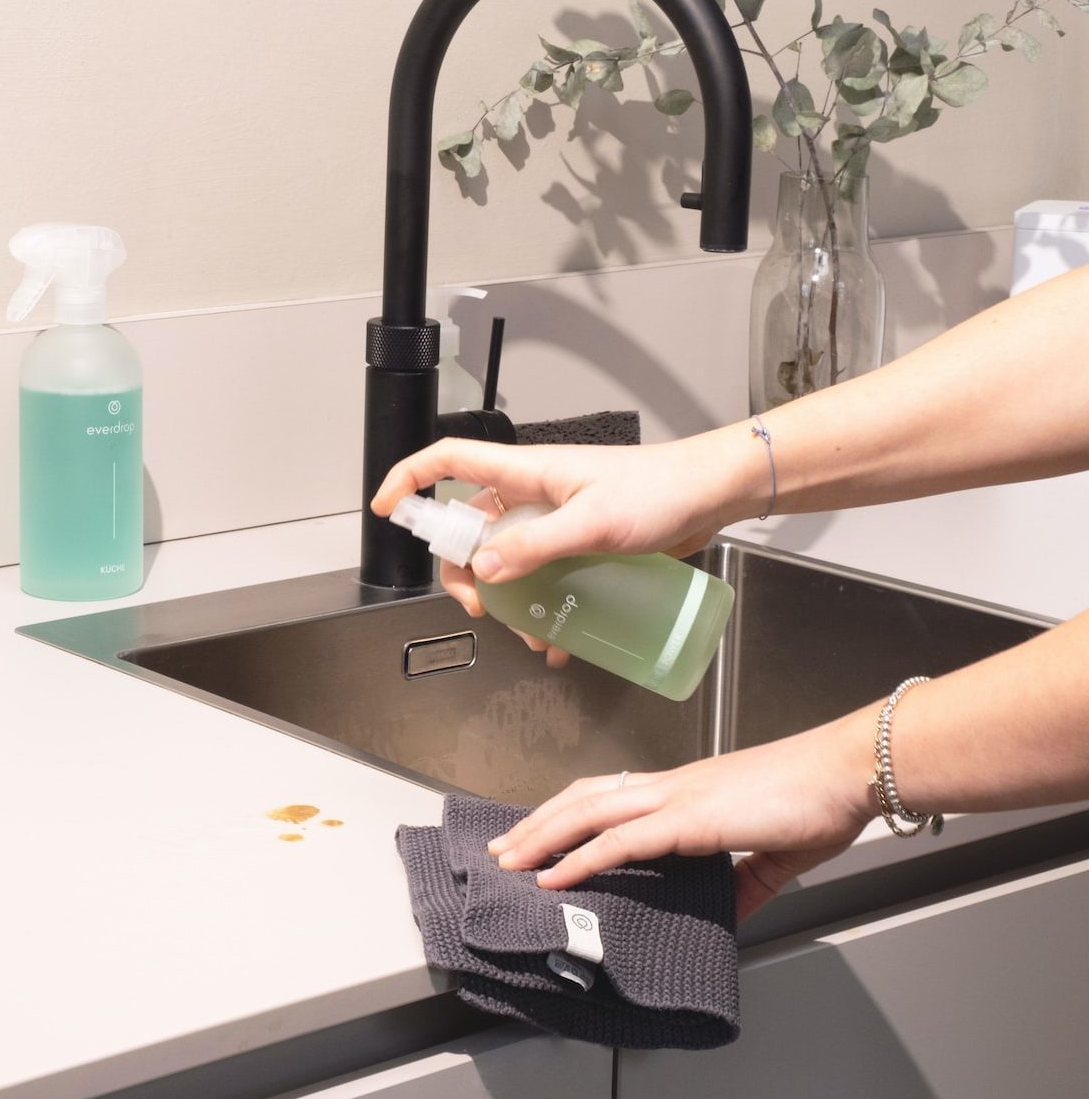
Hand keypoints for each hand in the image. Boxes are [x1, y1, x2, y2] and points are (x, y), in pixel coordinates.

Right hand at [371, 429, 754, 617]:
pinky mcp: (580, 544)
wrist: (710, 496)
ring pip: (508, 560)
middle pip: (471, 527)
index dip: (411, 481)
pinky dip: (543, 607)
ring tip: (531, 631)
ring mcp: (556, 520)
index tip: (388, 510)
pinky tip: (560, 636)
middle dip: (465, 570)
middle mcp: (534, 494)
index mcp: (527, 472)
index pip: (449, 462)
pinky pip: (544, 576)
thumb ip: (537, 545)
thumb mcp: (594, 521)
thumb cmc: (660, 490)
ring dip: (509, 600)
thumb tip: (486, 569)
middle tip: (480, 604)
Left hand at [485, 712, 876, 922]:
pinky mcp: (690, 818)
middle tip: (502, 849)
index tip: (539, 835)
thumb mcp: (773, 853)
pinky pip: (621, 840)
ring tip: (510, 861)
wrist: (846, 772)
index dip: (567, 813)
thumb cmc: (817, 800)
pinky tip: (555, 876)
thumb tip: (728, 911)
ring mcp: (676, 798)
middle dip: (537, 824)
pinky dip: (581, 857)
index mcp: (686, 791)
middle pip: (583, 798)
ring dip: (543, 837)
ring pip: (588, 812)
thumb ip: (745, 882)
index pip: (608, 795)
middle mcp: (670, 787)